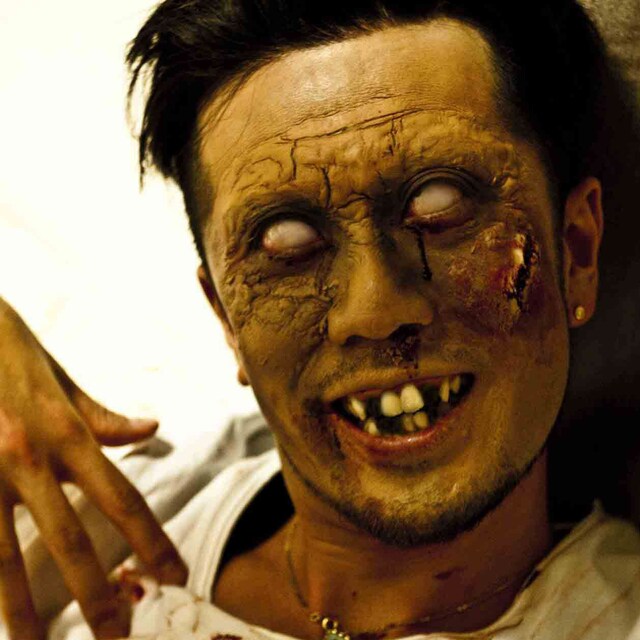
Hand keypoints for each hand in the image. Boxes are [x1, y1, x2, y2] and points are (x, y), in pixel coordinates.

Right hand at [0, 298, 187, 638]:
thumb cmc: (6, 350)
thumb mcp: (60, 378)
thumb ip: (102, 417)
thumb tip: (154, 432)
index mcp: (67, 431)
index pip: (123, 497)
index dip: (154, 540)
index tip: (178, 576)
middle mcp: (29, 455)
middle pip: (71, 539)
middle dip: (96, 593)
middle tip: (119, 636)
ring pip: (2, 556)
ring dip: (22, 609)